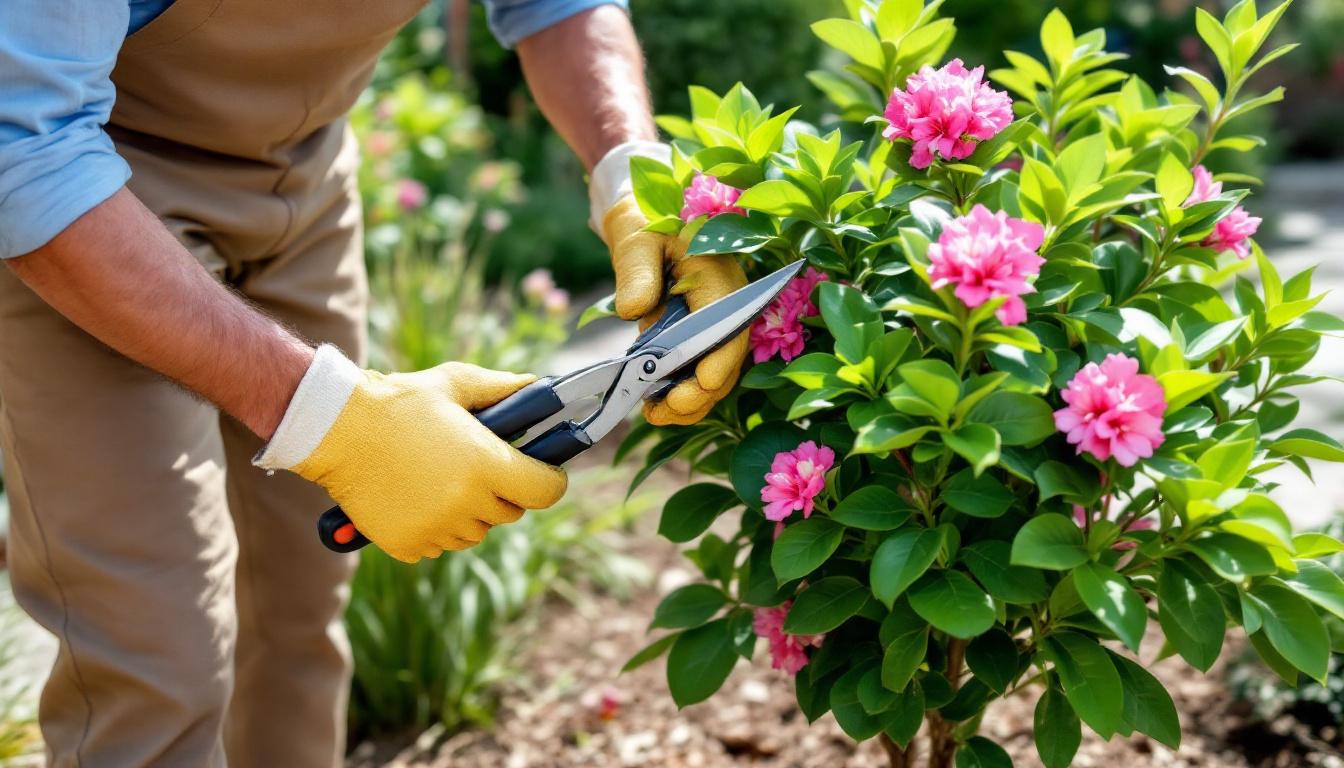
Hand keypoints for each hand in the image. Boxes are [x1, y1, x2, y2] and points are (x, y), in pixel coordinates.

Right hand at [255, 346, 567, 561]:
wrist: (338, 429)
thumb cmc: (401, 402)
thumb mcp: (456, 383)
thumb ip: (503, 388)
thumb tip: (538, 386)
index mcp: (486, 466)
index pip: (546, 491)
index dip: (549, 480)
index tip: (542, 472)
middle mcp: (466, 504)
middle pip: (510, 513)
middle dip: (502, 492)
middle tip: (478, 468)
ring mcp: (437, 529)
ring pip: (474, 532)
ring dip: (468, 513)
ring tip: (441, 480)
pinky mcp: (408, 545)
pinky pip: (438, 544)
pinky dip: (433, 527)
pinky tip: (414, 496)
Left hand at [602, 196, 748, 424]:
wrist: (649, 227)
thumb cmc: (646, 229)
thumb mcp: (637, 244)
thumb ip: (637, 274)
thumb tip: (631, 310)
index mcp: (719, 275)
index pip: (728, 325)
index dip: (720, 358)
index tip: (703, 383)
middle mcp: (729, 305)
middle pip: (728, 358)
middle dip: (701, 391)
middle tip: (666, 409)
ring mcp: (719, 325)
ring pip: (718, 374)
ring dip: (692, 401)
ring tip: (657, 415)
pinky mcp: (705, 340)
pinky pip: (703, 373)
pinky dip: (685, 394)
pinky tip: (659, 407)